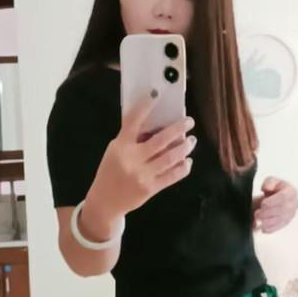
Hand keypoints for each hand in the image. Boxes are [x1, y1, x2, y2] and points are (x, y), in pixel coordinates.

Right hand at [88, 94, 196, 218]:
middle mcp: (132, 159)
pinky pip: (171, 176)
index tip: (156, 95)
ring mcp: (142, 175)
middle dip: (178, 128)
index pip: (133, 122)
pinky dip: (182, 168)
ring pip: (170, 158)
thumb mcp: (115, 151)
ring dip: (184, 147)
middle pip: (160, 140)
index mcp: (121, 146)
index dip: (145, 107)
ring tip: (191, 140)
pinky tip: (187, 161)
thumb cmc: (111, 172)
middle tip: (189, 121)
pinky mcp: (150, 188)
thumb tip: (155, 125)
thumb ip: (131, 139)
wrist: (105, 201)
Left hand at [252, 176, 297, 232]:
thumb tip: (266, 188)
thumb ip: (269, 182)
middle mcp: (294, 203)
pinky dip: (270, 228)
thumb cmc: (272, 189)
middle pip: (282, 209)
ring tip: (258, 220)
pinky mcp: (286, 223)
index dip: (272, 201)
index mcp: (291, 191)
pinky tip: (262, 228)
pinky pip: (278, 227)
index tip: (262, 204)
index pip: (283, 197)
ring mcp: (291, 214)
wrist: (273, 199)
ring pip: (280, 220)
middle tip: (257, 213)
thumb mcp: (270, 181)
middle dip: (268, 212)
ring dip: (267, 221)